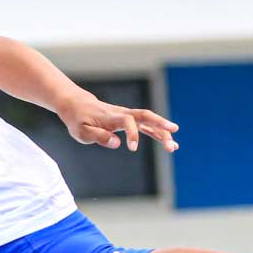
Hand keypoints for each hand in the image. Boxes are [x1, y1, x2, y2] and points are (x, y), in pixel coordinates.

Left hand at [56, 94, 178, 152]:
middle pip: (145, 116)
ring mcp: (126, 115)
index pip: (127, 121)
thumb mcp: (81, 131)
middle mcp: (121, 113)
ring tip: (174, 147)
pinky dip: (157, 132)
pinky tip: (168, 142)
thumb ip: (98, 136)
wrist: (78, 104)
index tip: (132, 148)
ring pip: (149, 121)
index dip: (133, 133)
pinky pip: (146, 125)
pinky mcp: (128, 119)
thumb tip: (117, 142)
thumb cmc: (78, 119)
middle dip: (160, 127)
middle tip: (171, 143)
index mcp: (110, 117)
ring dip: (162, 132)